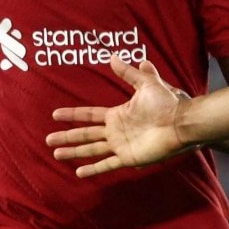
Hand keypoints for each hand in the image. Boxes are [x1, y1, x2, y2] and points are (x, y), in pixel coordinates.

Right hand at [47, 57, 189, 177]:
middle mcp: (116, 131)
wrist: (180, 122)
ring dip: (74, 152)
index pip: (89, 115)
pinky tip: (78, 172)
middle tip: (48, 139)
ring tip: (56, 154)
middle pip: (85, 134)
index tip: (55, 114)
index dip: (73, 114)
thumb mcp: (146, 84)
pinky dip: (93, 169)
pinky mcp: (128, 157)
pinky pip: (107, 164)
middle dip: (67, 136)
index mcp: (117, 114)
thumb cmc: (166, 104)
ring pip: (91, 150)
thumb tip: (113, 56)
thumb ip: (129, 73)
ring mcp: (121, 145)